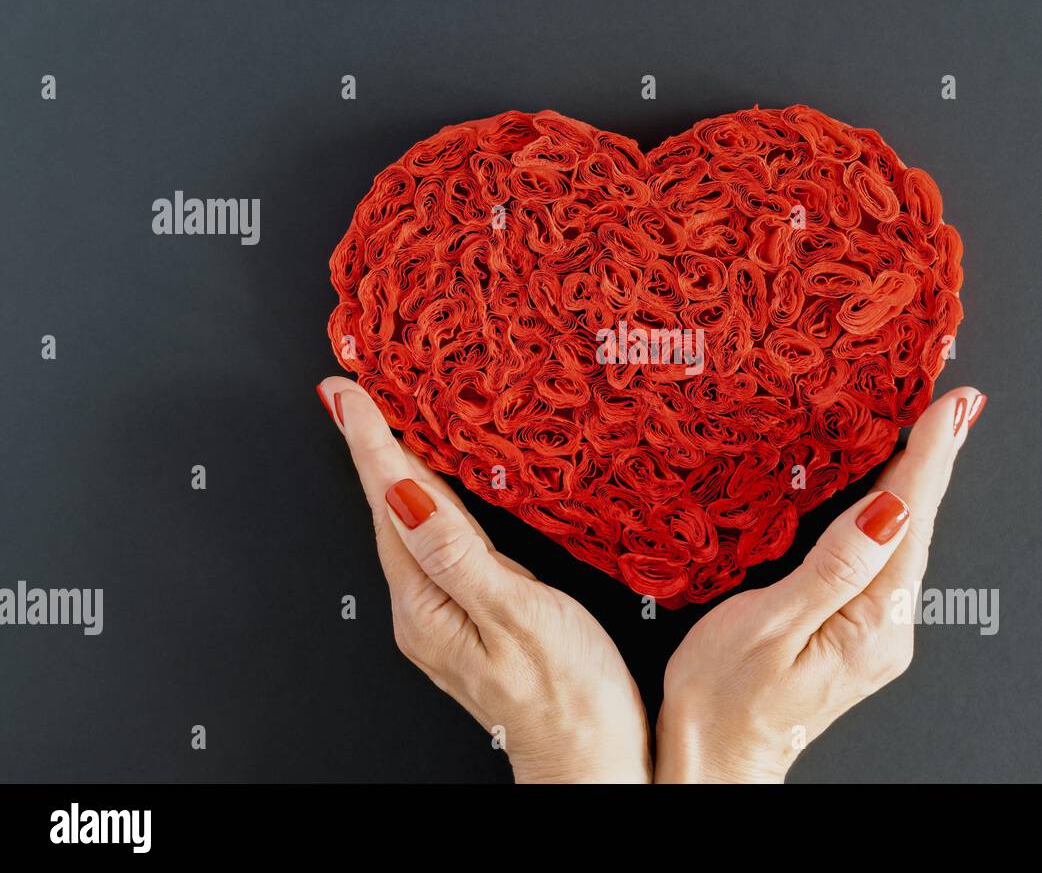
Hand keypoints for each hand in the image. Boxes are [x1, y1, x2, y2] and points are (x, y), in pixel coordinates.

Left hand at [318, 377, 650, 782]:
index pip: (389, 502)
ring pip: (412, 522)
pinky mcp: (469, 614)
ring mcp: (443, 613)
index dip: (369, 440)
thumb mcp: (517, 615)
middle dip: (372, 444)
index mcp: (426, 603)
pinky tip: (437, 482)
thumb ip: (457, 552)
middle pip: (390, 508)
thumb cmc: (568, 696)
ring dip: (397, 467)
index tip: (344, 390)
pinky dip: (431, 498)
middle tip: (354, 389)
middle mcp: (422, 608)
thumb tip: (402, 489)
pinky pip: (438, 541)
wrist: (590, 760)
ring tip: (382, 418)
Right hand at [655, 386, 983, 782]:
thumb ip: (832, 567)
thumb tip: (887, 508)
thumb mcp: (768, 625)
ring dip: (917, 480)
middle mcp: (888, 628)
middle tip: (958, 401)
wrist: (714, 761)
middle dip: (935, 458)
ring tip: (937, 428)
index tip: (954, 405)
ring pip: (903, 540)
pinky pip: (882, 557)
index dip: (931, 456)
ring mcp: (876, 632)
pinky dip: (891, 512)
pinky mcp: (857, 630)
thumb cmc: (723, 700)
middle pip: (917, 527)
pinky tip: (892, 488)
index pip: (909, 521)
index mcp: (871, 623)